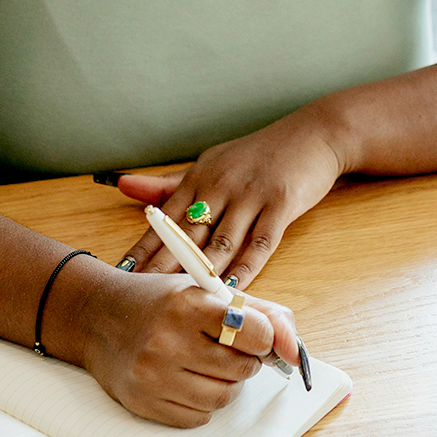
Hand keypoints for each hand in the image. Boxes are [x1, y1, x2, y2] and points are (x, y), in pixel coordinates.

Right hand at [67, 270, 299, 427]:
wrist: (96, 316)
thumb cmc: (160, 302)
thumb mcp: (208, 292)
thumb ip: (262, 314)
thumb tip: (295, 352)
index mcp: (188, 304)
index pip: (256, 333)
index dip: (261, 337)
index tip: (250, 335)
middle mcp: (168, 340)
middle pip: (242, 370)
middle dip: (242, 360)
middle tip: (222, 347)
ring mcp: (153, 376)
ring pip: (223, 398)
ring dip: (223, 384)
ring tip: (202, 363)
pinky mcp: (144, 404)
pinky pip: (199, 417)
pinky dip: (200, 403)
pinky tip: (183, 379)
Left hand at [115, 106, 342, 288]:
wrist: (313, 135)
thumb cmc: (257, 156)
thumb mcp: (210, 164)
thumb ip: (170, 185)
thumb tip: (122, 186)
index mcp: (199, 178)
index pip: (164, 219)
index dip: (143, 248)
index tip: (122, 273)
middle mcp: (220, 185)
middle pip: (186, 236)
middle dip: (162, 268)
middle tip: (142, 295)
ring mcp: (251, 195)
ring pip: (221, 243)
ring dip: (201, 274)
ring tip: (181, 301)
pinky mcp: (281, 205)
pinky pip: (260, 244)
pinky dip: (245, 270)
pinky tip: (230, 290)